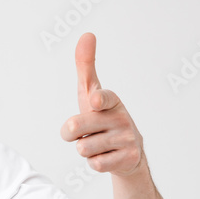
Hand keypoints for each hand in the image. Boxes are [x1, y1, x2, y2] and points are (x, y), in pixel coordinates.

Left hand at [60, 33, 144, 176]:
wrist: (127, 153)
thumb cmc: (102, 117)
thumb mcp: (91, 93)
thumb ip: (86, 66)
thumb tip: (87, 34)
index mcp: (111, 101)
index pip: (104, 98)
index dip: (98, 100)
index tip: (94, 101)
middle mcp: (122, 118)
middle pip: (75, 128)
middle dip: (71, 133)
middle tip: (82, 132)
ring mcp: (127, 139)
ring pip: (83, 149)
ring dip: (84, 149)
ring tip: (97, 144)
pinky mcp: (128, 159)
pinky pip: (95, 164)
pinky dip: (95, 163)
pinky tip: (106, 156)